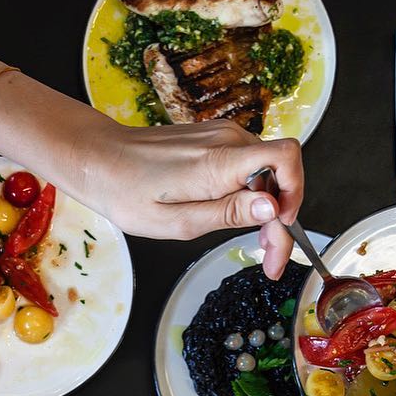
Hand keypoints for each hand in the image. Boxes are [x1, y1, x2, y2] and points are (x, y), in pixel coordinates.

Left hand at [81, 117, 303, 279]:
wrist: (100, 160)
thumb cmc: (128, 193)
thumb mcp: (178, 222)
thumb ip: (228, 214)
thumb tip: (271, 208)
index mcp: (218, 162)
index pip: (286, 157)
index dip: (295, 193)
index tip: (280, 227)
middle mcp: (226, 140)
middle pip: (280, 173)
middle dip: (281, 218)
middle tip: (268, 259)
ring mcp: (221, 136)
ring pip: (266, 172)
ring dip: (266, 209)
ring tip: (253, 242)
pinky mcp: (215, 139)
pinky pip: (248, 165)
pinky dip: (250, 194)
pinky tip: (236, 217)